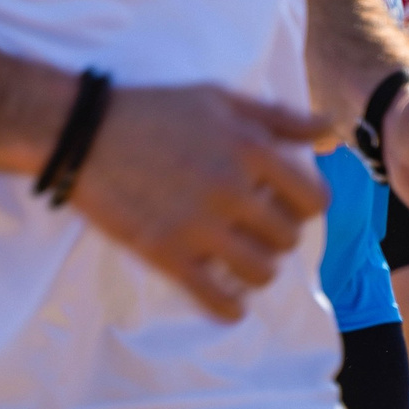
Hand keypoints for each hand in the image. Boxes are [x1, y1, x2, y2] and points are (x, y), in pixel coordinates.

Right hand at [67, 83, 326, 321]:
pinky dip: (227, 308)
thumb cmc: (150, 110)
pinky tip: (225, 304)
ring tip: (234, 259)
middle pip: (287, 239)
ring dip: (253, 269)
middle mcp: (231, 190)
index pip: (314, 199)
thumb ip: (276, 117)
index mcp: (249, 150)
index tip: (280, 205)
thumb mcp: (217, 99)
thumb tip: (330, 129)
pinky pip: (215, 298)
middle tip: (249, 230)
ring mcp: (198, 225)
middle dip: (273, 236)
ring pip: (259, 272)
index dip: (303, 206)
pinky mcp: (165, 252)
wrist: (78, 132)